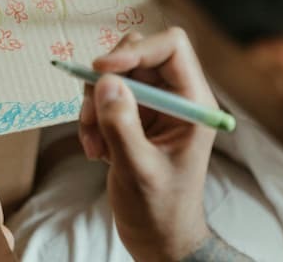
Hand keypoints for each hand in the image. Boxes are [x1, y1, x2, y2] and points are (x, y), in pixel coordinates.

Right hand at [78, 29, 216, 261]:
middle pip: (136, 55)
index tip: (103, 69)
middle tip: (92, 114)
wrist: (157, 236)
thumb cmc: (159, 209)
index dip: (136, 49)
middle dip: (106, 82)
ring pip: (113, 75)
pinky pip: (102, 96)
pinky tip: (96, 150)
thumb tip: (105, 82)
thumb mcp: (138, 169)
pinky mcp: (132, 114)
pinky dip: (90, 119)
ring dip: (93, 105)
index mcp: (192, 102)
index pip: (171, 47)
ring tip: (94, 143)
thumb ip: (122, 125)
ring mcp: (152, 104)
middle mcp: (174, 96)